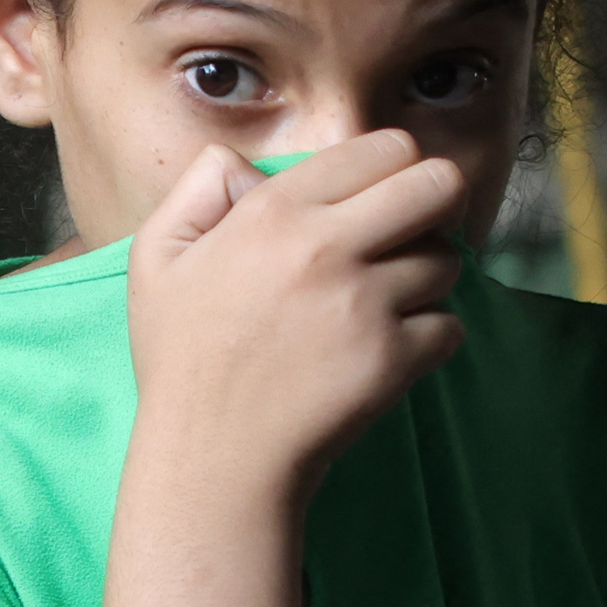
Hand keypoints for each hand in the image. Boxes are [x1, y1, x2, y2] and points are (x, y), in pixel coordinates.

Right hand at [120, 130, 471, 498]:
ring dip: (428, 277)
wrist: (211, 458)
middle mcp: (325, 248)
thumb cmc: (181, 361)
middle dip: (441, 201)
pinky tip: (391, 350)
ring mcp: (364, 305)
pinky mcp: (392, 360)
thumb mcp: (156, 262)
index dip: (396, 165)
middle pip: (440, 184)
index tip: (386, 193)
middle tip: (419, 229)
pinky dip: (430, 338)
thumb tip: (239, 163)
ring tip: (389, 302)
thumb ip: (197, 193)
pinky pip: (449, 327)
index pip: (385, 147)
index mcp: (274, 212)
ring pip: (447, 261)